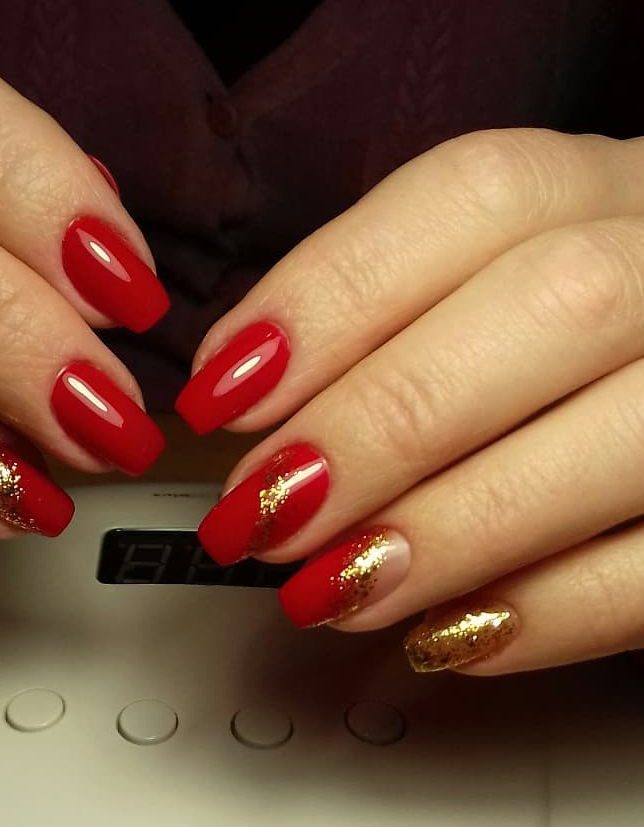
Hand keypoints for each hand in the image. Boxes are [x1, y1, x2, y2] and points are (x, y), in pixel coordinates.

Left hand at [178, 128, 643, 674]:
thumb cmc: (549, 337)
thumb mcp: (471, 285)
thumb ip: (374, 316)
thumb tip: (238, 383)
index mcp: (592, 190)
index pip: (470, 197)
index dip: (329, 298)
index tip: (223, 393)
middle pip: (551, 306)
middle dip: (378, 425)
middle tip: (264, 511)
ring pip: (622, 437)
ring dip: (450, 531)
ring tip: (330, 589)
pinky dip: (548, 613)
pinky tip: (444, 636)